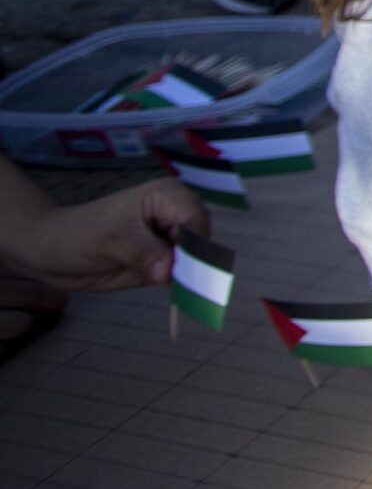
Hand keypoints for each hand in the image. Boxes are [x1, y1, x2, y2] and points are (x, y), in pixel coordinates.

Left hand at [4, 178, 206, 291]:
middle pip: (202, 239)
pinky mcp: (163, 261)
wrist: (51, 253)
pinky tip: (171, 292)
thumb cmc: (79, 235)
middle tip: (174, 281)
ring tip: (173, 287)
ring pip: (197, 259)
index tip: (181, 270)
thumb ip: (144, 253)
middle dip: (194, 262)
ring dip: (190, 276)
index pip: (196, 219)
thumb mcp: (111, 240)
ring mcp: (169, 239)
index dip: (193, 244)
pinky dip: (181, 285)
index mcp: (167, 196)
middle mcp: (174, 214)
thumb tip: (170, 272)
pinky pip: (183, 274)